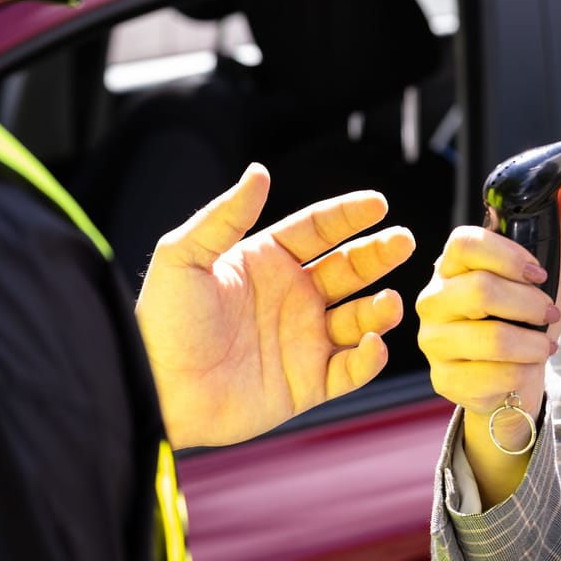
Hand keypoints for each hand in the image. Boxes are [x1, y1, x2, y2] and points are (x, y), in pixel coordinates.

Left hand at [135, 164, 415, 448]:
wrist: (156, 389)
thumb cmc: (162, 322)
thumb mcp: (184, 256)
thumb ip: (225, 215)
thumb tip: (259, 171)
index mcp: (265, 261)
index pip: (317, 229)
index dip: (349, 215)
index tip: (378, 204)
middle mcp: (290, 297)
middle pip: (348, 268)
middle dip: (378, 254)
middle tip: (404, 241)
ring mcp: (301, 341)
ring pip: (357, 318)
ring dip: (379, 308)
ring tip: (388, 301)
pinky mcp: (306, 384)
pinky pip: (350, 370)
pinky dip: (369, 358)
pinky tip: (373, 343)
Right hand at [415, 185, 560, 421]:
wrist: (510, 381)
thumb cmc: (522, 323)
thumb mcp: (543, 280)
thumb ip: (555, 235)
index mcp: (451, 266)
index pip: (464, 242)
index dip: (507, 255)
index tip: (539, 274)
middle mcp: (433, 299)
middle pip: (481, 290)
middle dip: (530, 304)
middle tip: (550, 314)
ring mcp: (433, 340)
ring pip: (491, 337)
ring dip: (532, 344)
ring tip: (545, 345)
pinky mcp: (442, 378)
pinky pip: (491, 375)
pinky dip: (520, 373)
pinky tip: (524, 370)